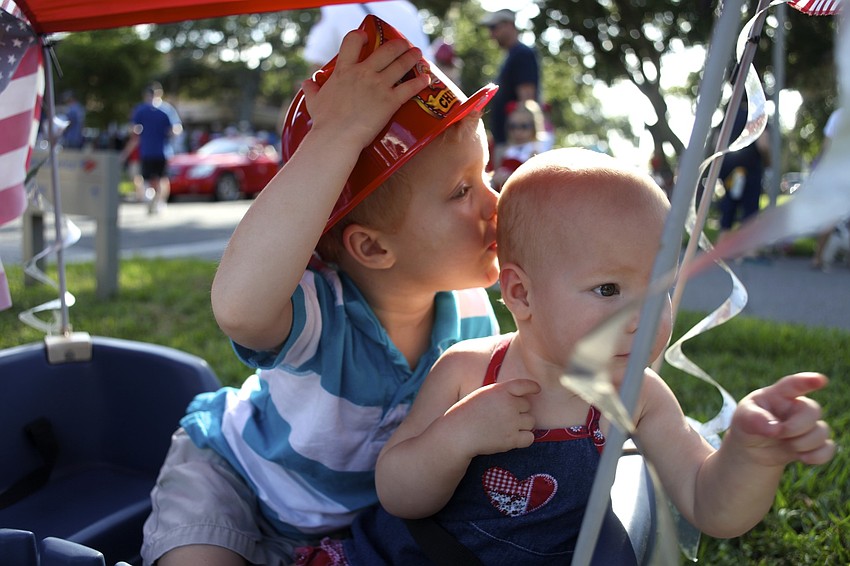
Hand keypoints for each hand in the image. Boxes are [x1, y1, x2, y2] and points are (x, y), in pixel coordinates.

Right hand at [301, 29, 429, 150]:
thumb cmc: (325, 122)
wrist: (337, 137)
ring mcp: (379, 86)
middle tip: (403, 44)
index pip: (353, 41)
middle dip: (397, 45)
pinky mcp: (391, 101)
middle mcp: (363, 73)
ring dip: (412, 57)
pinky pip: (410, 88)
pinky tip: (426, 78)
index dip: (361, 35)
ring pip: (401, 64)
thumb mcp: (314, 101)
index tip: (366, 36)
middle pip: (386, 50)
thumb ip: (312, 89)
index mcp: (344, 70)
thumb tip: (307, 83)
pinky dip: (420, 82)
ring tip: (417, 53)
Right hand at [445, 379, 540, 457]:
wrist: (458, 433)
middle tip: (504, 417)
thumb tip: (520, 397)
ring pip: (531, 421)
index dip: (532, 387)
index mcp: (501, 390)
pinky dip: (524, 438)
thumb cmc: (467, 413)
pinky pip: (530, 438)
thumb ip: (501, 393)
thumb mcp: (483, 395)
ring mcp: (512, 422)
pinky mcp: (512, 439)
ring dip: (523, 424)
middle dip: (519, 410)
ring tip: (506, 427)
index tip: (536, 390)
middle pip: (527, 405)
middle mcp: (509, 404)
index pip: (525, 385)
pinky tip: (514, 438)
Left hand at [731, 372, 834, 466]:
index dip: (807, 381)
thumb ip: (754, 419)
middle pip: (813, 411)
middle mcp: (797, 407)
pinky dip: (818, 456)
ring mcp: (808, 425)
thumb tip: (775, 429)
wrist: (752, 448)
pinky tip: (802, 458)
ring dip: (804, 443)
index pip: (794, 384)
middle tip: (778, 434)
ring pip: (822, 431)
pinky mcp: (815, 443)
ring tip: (786, 445)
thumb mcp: (742, 418)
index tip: (819, 380)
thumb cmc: (748, 424)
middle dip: (796, 427)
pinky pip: (828, 448)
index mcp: (779, 394)